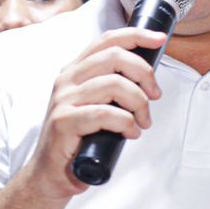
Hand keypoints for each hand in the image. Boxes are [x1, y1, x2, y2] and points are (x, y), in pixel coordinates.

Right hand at [25, 27, 164, 197]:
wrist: (50, 172)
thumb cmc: (79, 139)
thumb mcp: (95, 104)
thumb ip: (113, 87)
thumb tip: (147, 76)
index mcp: (75, 71)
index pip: (106, 40)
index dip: (136, 35)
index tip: (159, 40)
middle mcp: (67, 80)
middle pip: (114, 56)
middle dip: (144, 73)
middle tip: (156, 95)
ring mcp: (63, 100)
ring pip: (114, 84)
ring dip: (139, 103)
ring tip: (143, 122)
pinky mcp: (63, 122)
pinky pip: (104, 114)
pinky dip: (126, 123)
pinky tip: (130, 133)